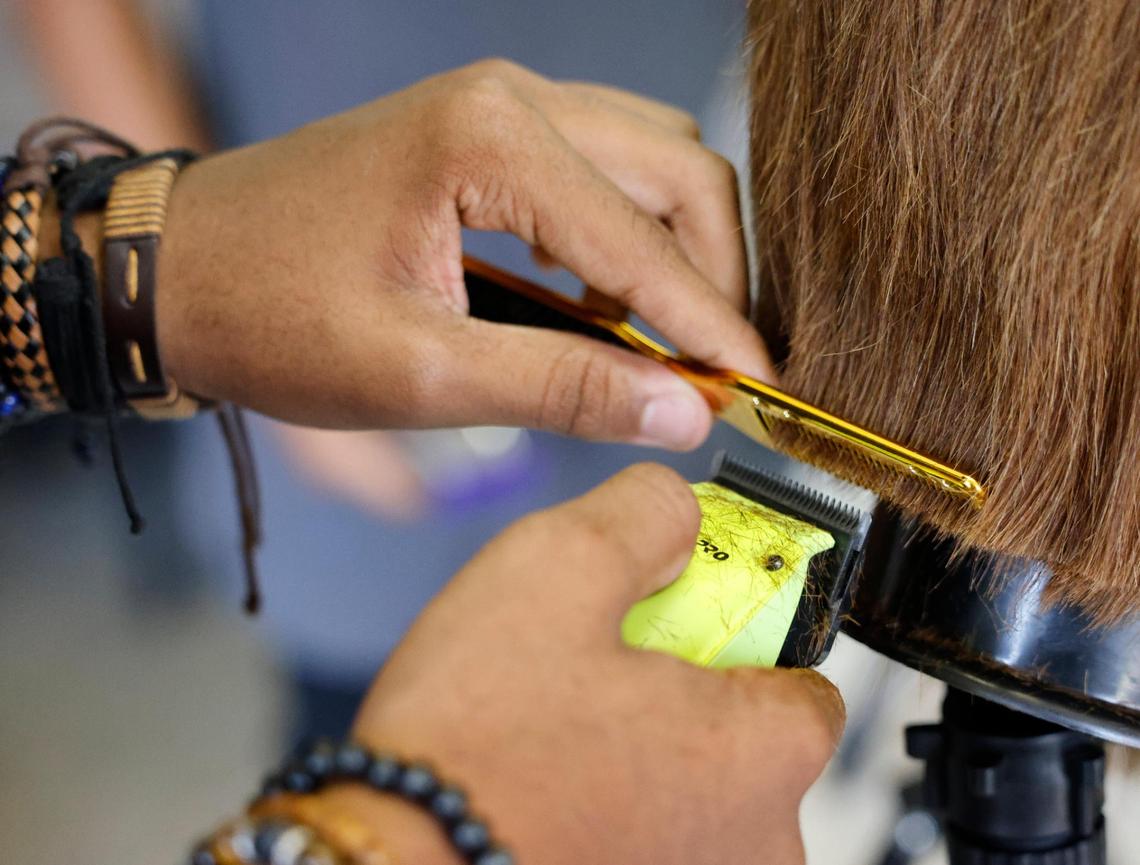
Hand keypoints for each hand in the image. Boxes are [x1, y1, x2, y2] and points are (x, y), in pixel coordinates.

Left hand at [155, 60, 771, 449]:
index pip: (648, 241)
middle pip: (679, 170)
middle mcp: (511, 99)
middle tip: (716, 366)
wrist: (177, 269)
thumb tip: (681, 414)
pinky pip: (600, 169)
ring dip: (675, 251)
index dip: (713, 325)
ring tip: (659, 345)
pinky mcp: (487, 131)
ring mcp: (500, 106)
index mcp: (492, 144)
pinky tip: (601, 308)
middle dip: (714, 275)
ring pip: (651, 161)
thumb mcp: (422, 376)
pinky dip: (626, 237)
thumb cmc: (272, 318)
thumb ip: (563, 389)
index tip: (756, 390)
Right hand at [329, 464, 843, 864]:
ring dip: (640, 751)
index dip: (738, 630)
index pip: (807, 672)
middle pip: (746, 735)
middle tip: (595, 670)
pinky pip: (648, 835)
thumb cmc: (473, 744)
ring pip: (691, 790)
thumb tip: (681, 510)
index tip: (677, 615)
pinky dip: (611, 803)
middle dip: (681, 693)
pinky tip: (545, 784)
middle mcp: (756, 846)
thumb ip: (646, 514)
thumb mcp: (559, 566)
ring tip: (555, 728)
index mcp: (763, 754)